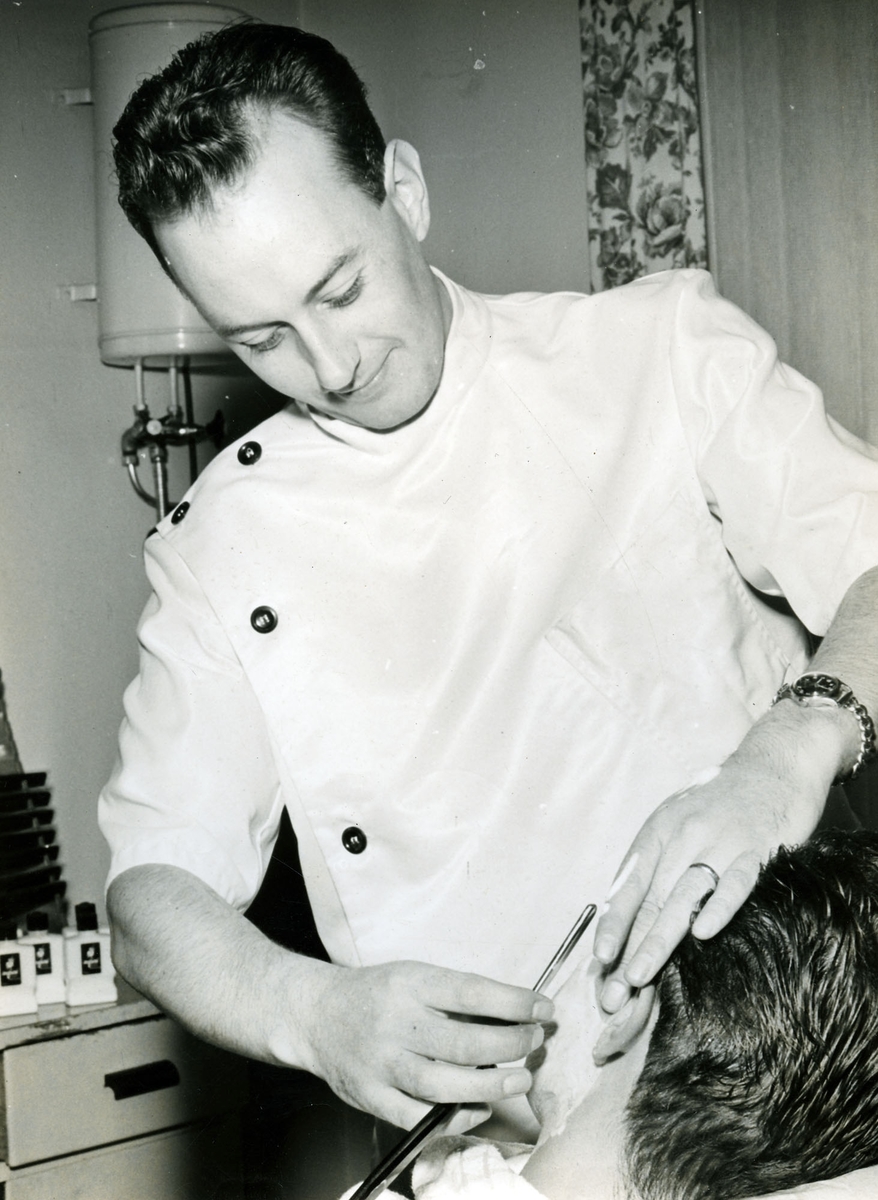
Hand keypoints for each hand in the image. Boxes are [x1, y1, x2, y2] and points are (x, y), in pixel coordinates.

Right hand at [297, 958, 553, 1128]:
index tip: (544, 1009)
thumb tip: (517, 1014)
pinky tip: (477, 1110)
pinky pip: (417, 1117)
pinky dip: (453, 1119)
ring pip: (442, 1083)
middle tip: (536, 1043)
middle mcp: (395, 1022)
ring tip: (519, 1079)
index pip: (471, 992)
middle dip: (510, 1044)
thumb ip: (456, 998)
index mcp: (410, 983)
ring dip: (489, 1085)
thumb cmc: (378, 994)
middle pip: (462, 1042)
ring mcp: (381, 1063)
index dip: (514, 1002)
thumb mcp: (414, 977)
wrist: (316, 1014)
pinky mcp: (370, 1096)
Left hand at [593, 703, 838, 1012]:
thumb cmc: (719, 802)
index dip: (612, 923)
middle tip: (612, 990)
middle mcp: (684, 836)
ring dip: (659, 938)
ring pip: (683, 896)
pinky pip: (736, 881)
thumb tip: (625, 912)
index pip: (629, 884)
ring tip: (640, 975)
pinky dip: (719, 907)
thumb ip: (655, 863)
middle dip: (628, 947)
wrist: (773, 764)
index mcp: (659, 832)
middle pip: (651, 898)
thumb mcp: (676, 821)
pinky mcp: (758, 848)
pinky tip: (703, 933)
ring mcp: (721, 841)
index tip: (598, 959)